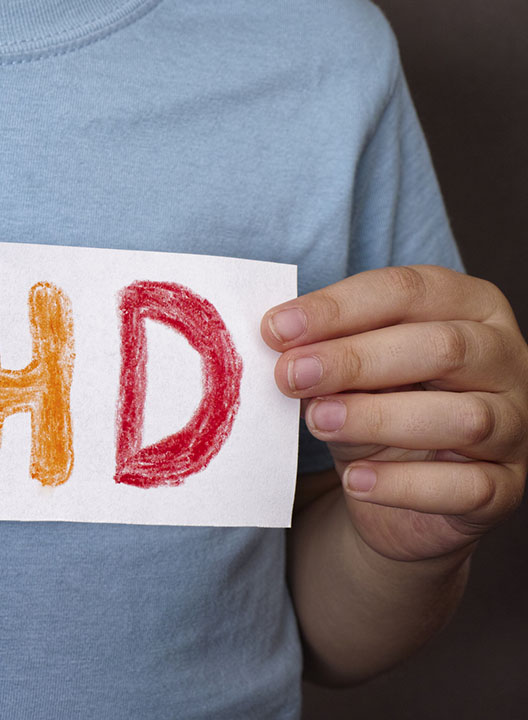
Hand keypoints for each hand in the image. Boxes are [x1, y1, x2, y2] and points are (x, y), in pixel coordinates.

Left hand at [263, 266, 527, 562]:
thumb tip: (279, 340)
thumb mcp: (350, 369)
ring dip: (379, 418)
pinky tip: (355, 480)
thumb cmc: (376, 405)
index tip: (277, 328)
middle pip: (442, 347)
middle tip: (291, 375)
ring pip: (461, 417)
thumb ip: (326, 349)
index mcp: (470, 306)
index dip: (340, 307)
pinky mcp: (506, 486)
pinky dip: (404, 484)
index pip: (409, 291)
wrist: (398, 490)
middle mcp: (506, 358)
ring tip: (319, 421)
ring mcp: (516, 423)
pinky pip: (465, 487)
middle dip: (356, 359)